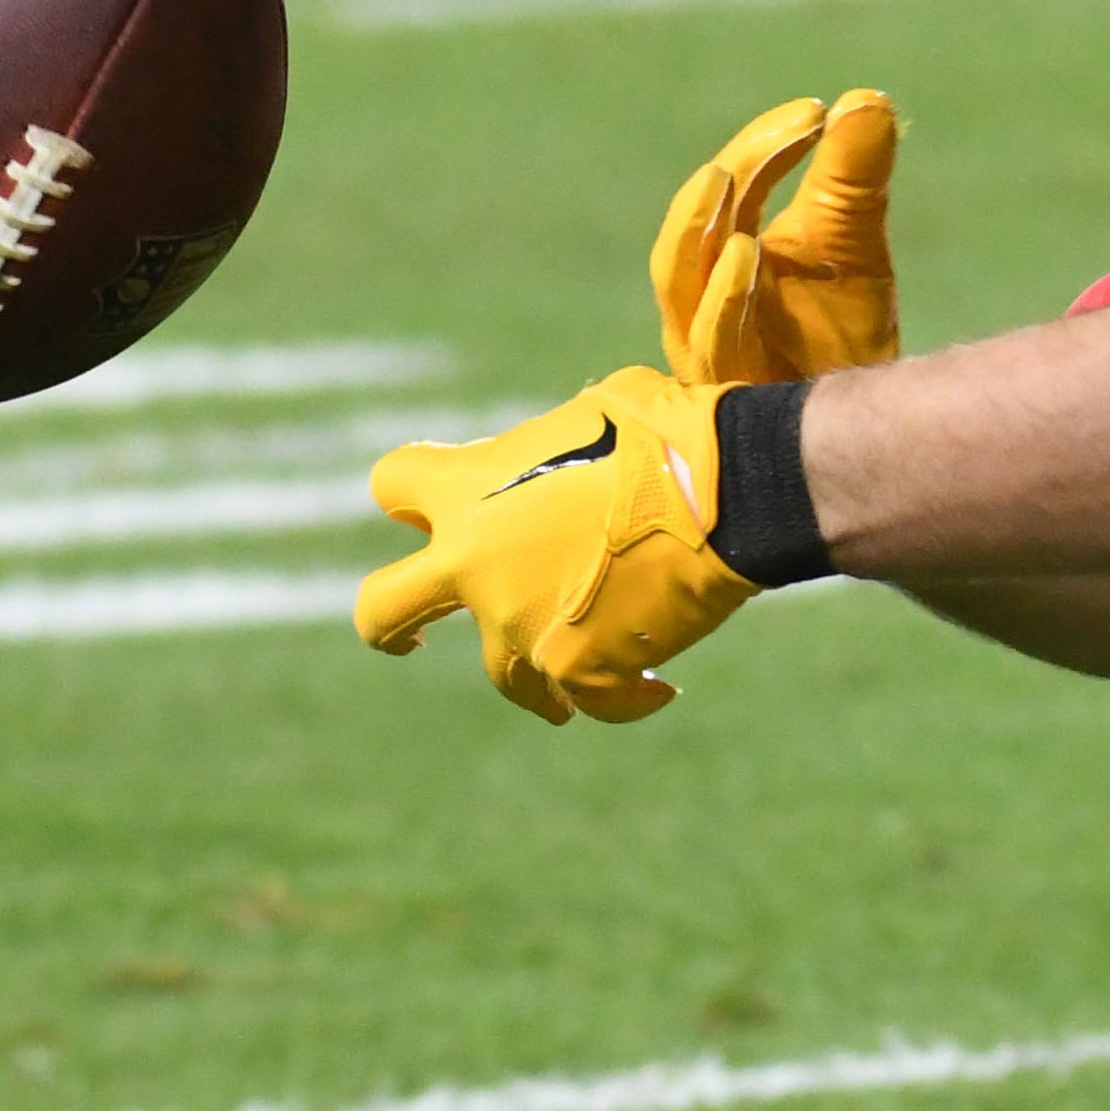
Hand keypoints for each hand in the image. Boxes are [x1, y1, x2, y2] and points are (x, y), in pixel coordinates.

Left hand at [354, 369, 753, 724]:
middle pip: (381, 610)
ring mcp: (519, 624)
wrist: (728, 490)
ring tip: (560, 699)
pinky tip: (656, 689)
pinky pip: (592, 700)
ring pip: (502, 676)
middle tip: (411, 637)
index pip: (393, 484)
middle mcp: (476, 566)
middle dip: (390, 628)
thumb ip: (551, 447)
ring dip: (532, 682)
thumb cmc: (670, 434)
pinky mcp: (576, 667)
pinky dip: (623, 696)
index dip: (411, 497)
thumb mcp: (596, 410)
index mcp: (472, 490)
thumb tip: (562, 453)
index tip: (439, 510)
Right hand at [650, 91, 899, 387]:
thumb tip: (868, 99)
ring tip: (727, 175)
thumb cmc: (837, 329)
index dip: (766, 144)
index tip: (819, 109)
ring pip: (682, 282)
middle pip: (697, 225)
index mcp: (723, 252)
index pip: (731, 187)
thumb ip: (854, 177)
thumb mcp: (853, 243)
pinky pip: (711, 340)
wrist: (861, 422)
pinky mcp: (726, 389)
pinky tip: (750, 253)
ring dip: (701, 228)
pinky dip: (724, 295)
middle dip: (737, 170)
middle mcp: (700, 297)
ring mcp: (706, 345)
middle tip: (789, 128)